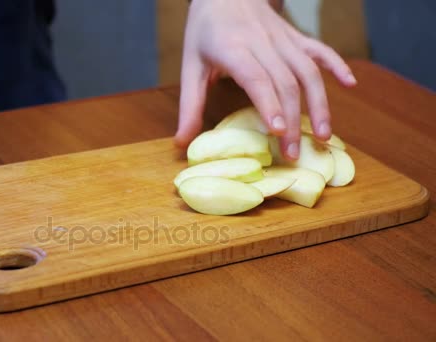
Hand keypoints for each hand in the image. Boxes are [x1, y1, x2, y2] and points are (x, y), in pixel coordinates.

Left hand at [174, 0, 356, 159]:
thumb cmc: (205, 32)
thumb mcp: (190, 66)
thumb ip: (189, 106)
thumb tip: (181, 143)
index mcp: (233, 48)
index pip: (256, 77)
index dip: (268, 104)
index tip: (276, 131)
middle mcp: (262, 42)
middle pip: (284, 82)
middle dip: (291, 120)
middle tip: (292, 154)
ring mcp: (283, 38)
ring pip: (307, 71)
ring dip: (318, 104)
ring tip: (323, 135)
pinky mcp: (295, 36)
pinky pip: (320, 50)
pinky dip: (336, 65)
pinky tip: (351, 84)